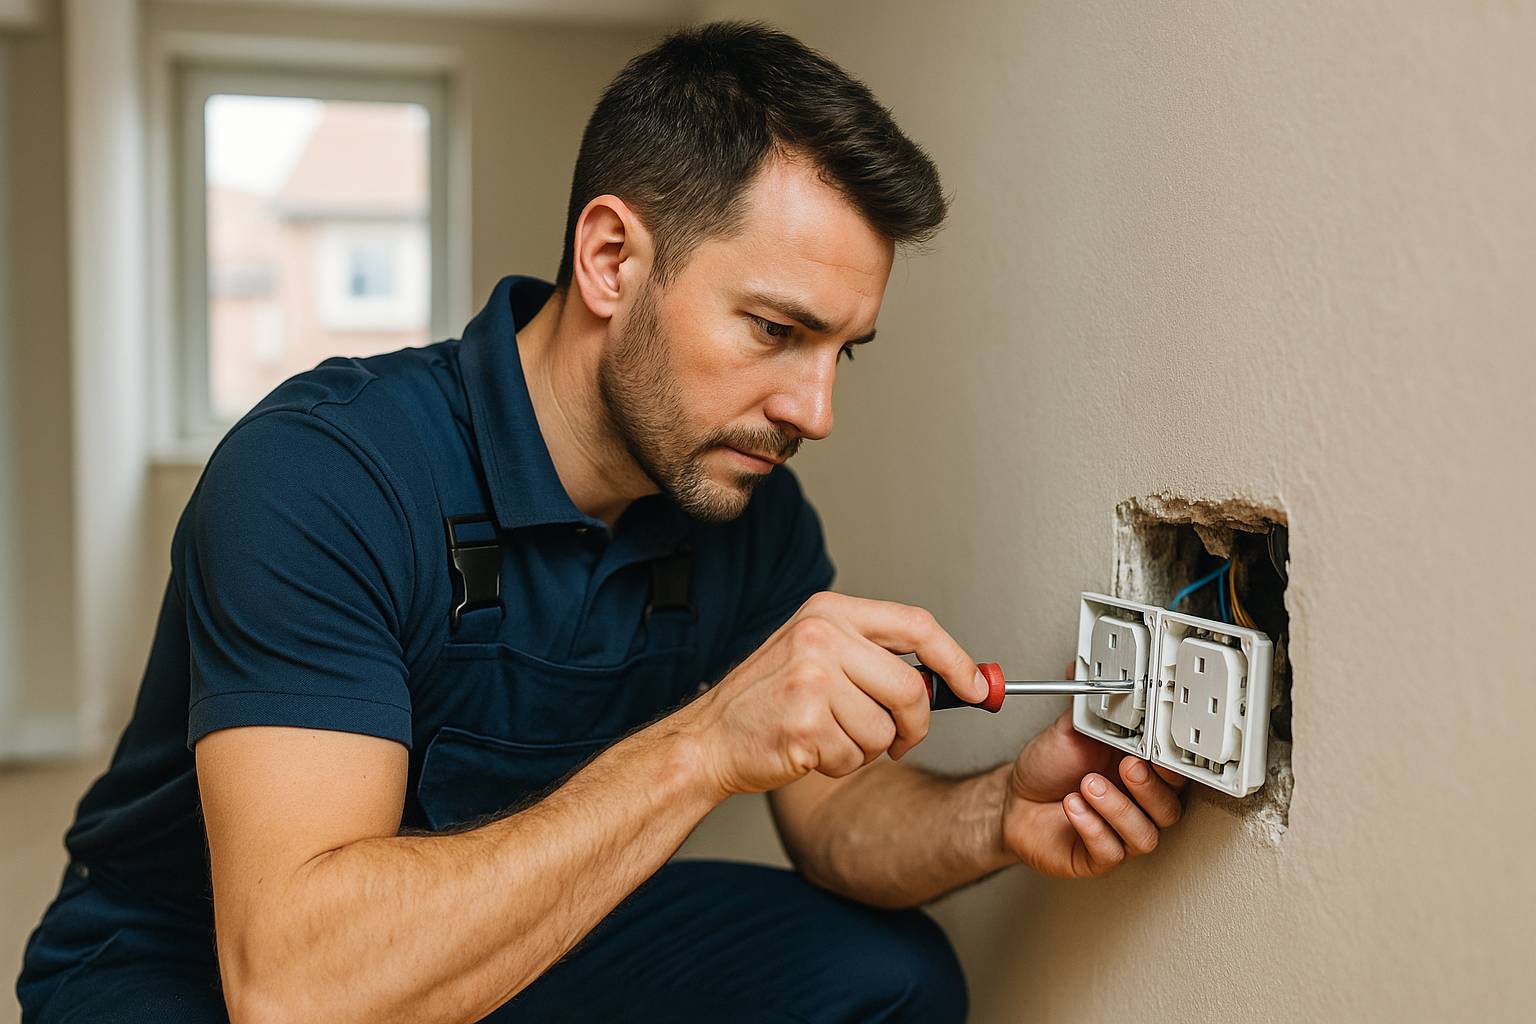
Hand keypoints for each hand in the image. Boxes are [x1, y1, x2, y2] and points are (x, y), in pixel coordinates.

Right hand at [680, 591, 986, 796]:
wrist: (709, 738)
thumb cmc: (769, 700)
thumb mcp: (819, 654)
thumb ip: (880, 659)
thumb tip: (959, 680)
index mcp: (830, 611)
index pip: (917, 626)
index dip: (957, 661)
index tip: (978, 688)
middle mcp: (821, 635)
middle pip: (912, 688)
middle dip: (915, 725)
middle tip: (899, 739)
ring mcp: (811, 678)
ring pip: (886, 731)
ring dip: (866, 748)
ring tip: (826, 735)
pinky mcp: (804, 722)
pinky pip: (855, 758)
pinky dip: (839, 765)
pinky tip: (808, 750)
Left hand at [1000, 709, 1187, 878]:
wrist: (1013, 798)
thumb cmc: (1048, 766)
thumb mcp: (1070, 730)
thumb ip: (1090, 707)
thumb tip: (1092, 671)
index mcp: (1140, 771)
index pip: (1174, 773)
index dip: (1173, 765)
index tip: (1159, 750)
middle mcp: (1136, 806)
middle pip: (1169, 808)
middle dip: (1150, 788)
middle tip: (1126, 766)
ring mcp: (1119, 834)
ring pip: (1144, 835)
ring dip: (1118, 808)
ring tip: (1087, 785)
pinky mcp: (1097, 857)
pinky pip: (1109, 851)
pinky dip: (1092, 827)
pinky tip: (1073, 806)